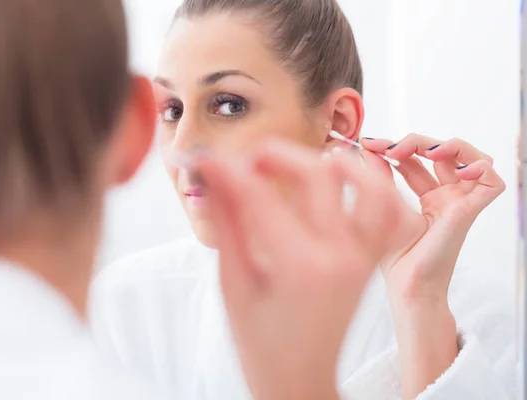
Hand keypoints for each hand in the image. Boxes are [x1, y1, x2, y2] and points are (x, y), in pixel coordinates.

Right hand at [195, 140, 411, 399]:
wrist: (299, 379)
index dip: (226, 170)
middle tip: (249, 160)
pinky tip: (344, 185)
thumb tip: (211, 175)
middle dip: (278, 154)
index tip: (204, 160)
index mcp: (298, 266)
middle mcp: (339, 256)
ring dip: (340, 162)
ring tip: (307, 162)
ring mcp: (362, 257)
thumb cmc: (260, 341)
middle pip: (318, 175)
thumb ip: (225, 223)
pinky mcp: (371, 260)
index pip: (258, 196)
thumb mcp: (233, 283)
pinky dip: (375, 189)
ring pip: (371, 186)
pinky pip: (390, 214)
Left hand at [361, 134, 504, 398]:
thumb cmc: (393, 258)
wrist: (405, 287)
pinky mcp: (470, 211)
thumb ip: (378, 176)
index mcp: (428, 199)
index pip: (417, 160)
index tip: (367, 144)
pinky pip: (492, 181)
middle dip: (415, 142)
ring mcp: (460, 203)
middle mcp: (447, 198)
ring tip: (422, 150)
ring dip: (448, 145)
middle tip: (388, 146)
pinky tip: (456, 166)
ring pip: (472, 157)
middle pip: (442, 153)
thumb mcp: (381, 206)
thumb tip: (367, 147)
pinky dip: (481, 166)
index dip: (395, 146)